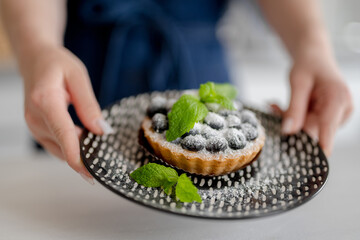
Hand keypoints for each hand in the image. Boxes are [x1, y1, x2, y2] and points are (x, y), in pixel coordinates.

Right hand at [22, 45, 112, 181]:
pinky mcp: (37, 129)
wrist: (35, 60)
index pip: (62, 132)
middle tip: (108, 163)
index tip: (88, 172)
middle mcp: (35, 117)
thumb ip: (89, 105)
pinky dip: (72, 148)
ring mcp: (33, 125)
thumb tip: (101, 130)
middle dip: (85, 157)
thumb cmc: (56, 64)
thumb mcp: (78, 76)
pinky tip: (87, 146)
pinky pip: (57, 145)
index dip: (76, 154)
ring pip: (60, 149)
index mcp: (45, 100)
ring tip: (100, 154)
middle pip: (62, 145)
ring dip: (79, 153)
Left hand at [280, 48, 352, 155]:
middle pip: (314, 130)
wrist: (314, 57)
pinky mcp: (327, 119)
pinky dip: (294, 118)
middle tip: (275, 110)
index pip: (328, 128)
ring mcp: (336, 116)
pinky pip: (307, 125)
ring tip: (277, 105)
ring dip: (290, 120)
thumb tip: (288, 132)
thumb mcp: (298, 83)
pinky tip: (282, 106)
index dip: (317, 147)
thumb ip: (294, 108)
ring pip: (308, 129)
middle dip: (292, 124)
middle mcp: (342, 110)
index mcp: (338, 99)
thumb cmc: (308, 64)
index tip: (309, 163)